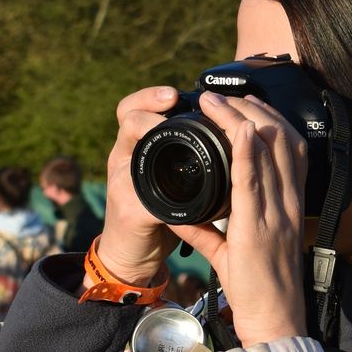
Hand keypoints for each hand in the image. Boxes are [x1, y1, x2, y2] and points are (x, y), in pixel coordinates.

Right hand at [98, 86, 182, 282]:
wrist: (134, 259)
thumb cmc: (158, 217)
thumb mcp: (173, 183)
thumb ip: (189, 160)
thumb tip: (229, 136)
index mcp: (139, 151)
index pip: (134, 109)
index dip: (151, 96)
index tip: (174, 92)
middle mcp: (125, 161)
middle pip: (127, 118)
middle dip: (148, 103)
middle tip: (171, 99)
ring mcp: (122, 185)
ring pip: (128, 145)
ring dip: (146, 128)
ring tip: (166, 122)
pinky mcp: (129, 213)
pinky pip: (142, 194)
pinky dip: (162, 187)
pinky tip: (178, 179)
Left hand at [177, 93, 307, 347]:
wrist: (272, 320)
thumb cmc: (256, 289)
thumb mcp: (230, 251)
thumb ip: (206, 228)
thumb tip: (177, 213)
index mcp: (287, 205)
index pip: (288, 148)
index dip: (268, 119)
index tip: (243, 103)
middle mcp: (287, 203)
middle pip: (280, 139)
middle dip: (253, 107)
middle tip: (224, 92)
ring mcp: (276, 213)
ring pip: (269, 150)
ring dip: (242, 117)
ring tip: (216, 100)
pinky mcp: (259, 227)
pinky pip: (254, 180)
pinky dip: (247, 150)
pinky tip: (238, 128)